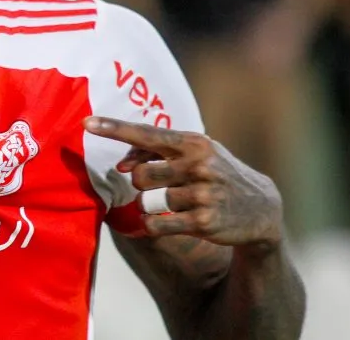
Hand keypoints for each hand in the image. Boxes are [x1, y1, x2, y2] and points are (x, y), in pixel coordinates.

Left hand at [84, 117, 283, 248]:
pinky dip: (153, 225)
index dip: (114, 129)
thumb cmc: (214, 173)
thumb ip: (156, 151)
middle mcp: (199, 165)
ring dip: (151, 205)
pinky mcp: (203, 222)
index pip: (147, 133)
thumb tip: (120, 165)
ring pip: (147, 201)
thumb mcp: (195, 153)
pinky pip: (154, 225)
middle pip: (140, 175)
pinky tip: (172, 221)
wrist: (262, 208)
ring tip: (176, 202)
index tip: (87, 123)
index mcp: (194, 143)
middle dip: (140, 182)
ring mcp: (202, 194)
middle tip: (159, 184)